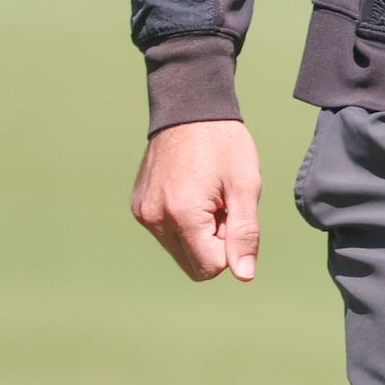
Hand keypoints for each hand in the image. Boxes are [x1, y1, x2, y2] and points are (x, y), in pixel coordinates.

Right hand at [131, 119, 262, 282]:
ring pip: (180, 250)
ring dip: (200, 232)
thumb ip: (245, 233)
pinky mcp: (139, 207)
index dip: (231, 246)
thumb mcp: (245, 186)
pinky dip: (185, 222)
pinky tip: (194, 192)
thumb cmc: (223, 144)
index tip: (233, 213)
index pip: (209, 266)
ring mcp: (143, 214)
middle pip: (193, 263)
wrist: (191, 110)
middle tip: (223, 205)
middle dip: (214, 242)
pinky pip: (167, 233)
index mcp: (181, 215)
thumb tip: (243, 275)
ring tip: (209, 196)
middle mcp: (154, 219)